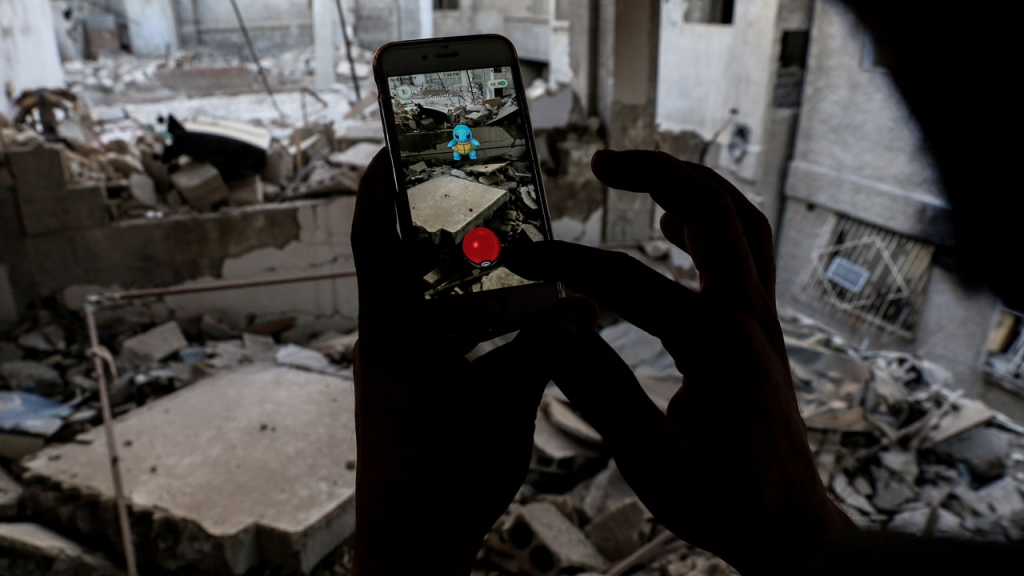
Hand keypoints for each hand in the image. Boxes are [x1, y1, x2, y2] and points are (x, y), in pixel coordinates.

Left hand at [351, 149, 593, 574]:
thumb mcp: (503, 411)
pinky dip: (466, 312)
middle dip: (433, 216)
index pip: (375, 237)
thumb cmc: (443, 481)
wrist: (408, 545)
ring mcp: (396, 366)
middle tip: (477, 188)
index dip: (381, 184)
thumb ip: (542, 353)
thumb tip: (586, 308)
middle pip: (402, 255)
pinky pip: (437, 330)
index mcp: (394, 333)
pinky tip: (505, 317)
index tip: (398, 142)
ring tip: (502, 249)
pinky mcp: (409, 390)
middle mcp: (386, 340)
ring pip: (423, 295)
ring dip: (455, 268)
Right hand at [503, 150, 854, 574]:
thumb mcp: (653, 465)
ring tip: (638, 173)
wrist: (791, 530)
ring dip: (691, 184)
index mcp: (714, 343)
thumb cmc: (725, 504)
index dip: (564, 262)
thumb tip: (550, 329)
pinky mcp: (763, 328)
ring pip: (738, 218)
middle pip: (706, 209)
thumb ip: (602, 394)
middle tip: (600, 161)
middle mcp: (745, 314)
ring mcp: (761, 317)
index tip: (516, 253)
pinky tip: (674, 224)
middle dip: (653, 173)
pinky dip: (712, 219)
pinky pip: (745, 248)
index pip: (625, 279)